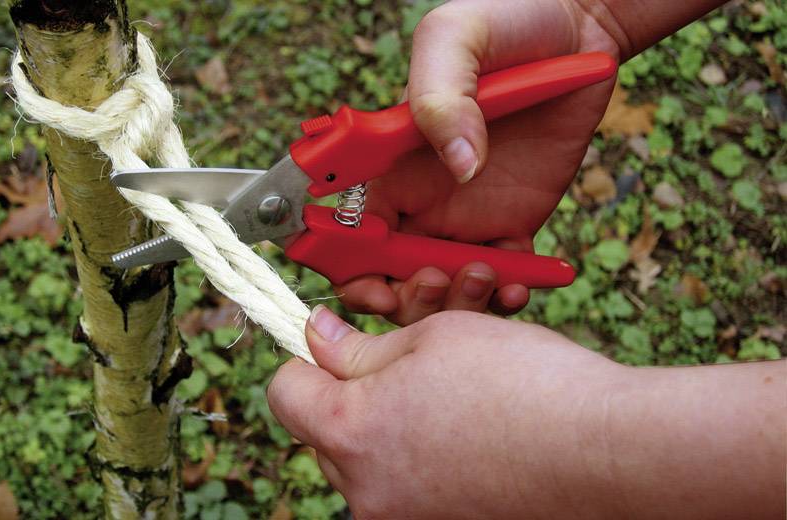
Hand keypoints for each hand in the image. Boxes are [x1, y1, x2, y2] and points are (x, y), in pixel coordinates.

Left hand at [268, 306, 785, 518]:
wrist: (609, 450)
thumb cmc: (525, 383)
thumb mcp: (434, 337)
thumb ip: (360, 347)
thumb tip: (317, 337)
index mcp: (350, 433)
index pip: (285, 392)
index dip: (309, 359)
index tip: (339, 343)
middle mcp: (365, 491)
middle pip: (326, 431)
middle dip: (356, 393)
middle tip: (408, 363)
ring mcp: (403, 519)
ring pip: (369, 460)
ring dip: (394, 423)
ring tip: (449, 394)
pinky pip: (406, 487)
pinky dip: (423, 458)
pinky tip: (468, 432)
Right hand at [336, 0, 621, 323]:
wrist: (583, 31)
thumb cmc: (508, 20)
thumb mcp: (457, 36)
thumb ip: (440, 94)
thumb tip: (458, 166)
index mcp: (387, 161)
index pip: (343, 226)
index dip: (345, 266)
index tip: (370, 284)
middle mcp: (418, 197)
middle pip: (386, 272)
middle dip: (400, 296)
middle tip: (430, 284)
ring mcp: (464, 215)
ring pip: (441, 287)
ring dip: (454, 302)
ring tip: (486, 278)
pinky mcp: (512, 223)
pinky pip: (501, 279)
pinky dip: (505, 298)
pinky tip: (520, 287)